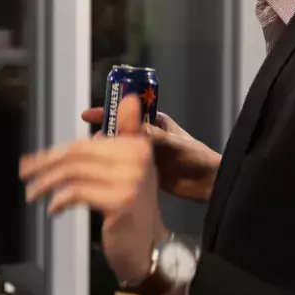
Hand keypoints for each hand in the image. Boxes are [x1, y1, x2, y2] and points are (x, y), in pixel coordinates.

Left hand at [23, 95, 164, 282]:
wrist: (145, 246)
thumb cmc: (130, 209)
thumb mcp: (127, 170)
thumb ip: (118, 139)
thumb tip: (108, 105)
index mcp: (138, 146)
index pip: (87, 142)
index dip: (56, 150)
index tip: (34, 159)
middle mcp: (137, 158)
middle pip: (78, 154)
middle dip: (46, 163)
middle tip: (26, 174)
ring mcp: (130, 180)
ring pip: (74, 172)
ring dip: (46, 183)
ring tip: (32, 193)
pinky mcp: (120, 201)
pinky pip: (77, 193)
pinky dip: (59, 200)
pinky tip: (53, 209)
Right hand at [81, 106, 220, 202]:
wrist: (208, 183)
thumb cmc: (196, 157)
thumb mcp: (172, 143)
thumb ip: (151, 135)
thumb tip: (129, 125)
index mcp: (154, 121)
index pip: (127, 111)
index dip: (106, 111)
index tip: (87, 115)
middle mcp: (146, 135)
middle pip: (118, 130)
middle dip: (103, 133)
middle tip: (91, 143)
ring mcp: (143, 153)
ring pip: (118, 149)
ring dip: (106, 152)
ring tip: (94, 159)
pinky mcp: (143, 170)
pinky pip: (123, 165)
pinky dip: (112, 167)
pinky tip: (102, 173)